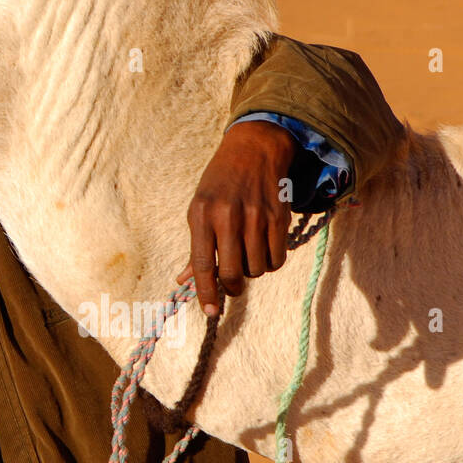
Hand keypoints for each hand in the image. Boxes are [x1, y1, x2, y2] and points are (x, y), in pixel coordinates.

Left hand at [176, 120, 297, 316]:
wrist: (254, 150)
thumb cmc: (220, 183)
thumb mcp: (199, 208)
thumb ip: (196, 246)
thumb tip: (184, 280)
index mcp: (202, 214)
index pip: (202, 263)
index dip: (205, 291)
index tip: (210, 312)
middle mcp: (227, 217)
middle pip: (231, 272)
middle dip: (232, 287)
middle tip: (233, 285)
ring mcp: (256, 217)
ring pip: (256, 269)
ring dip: (252, 271)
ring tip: (247, 255)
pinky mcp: (279, 218)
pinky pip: (277, 259)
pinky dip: (270, 262)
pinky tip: (264, 249)